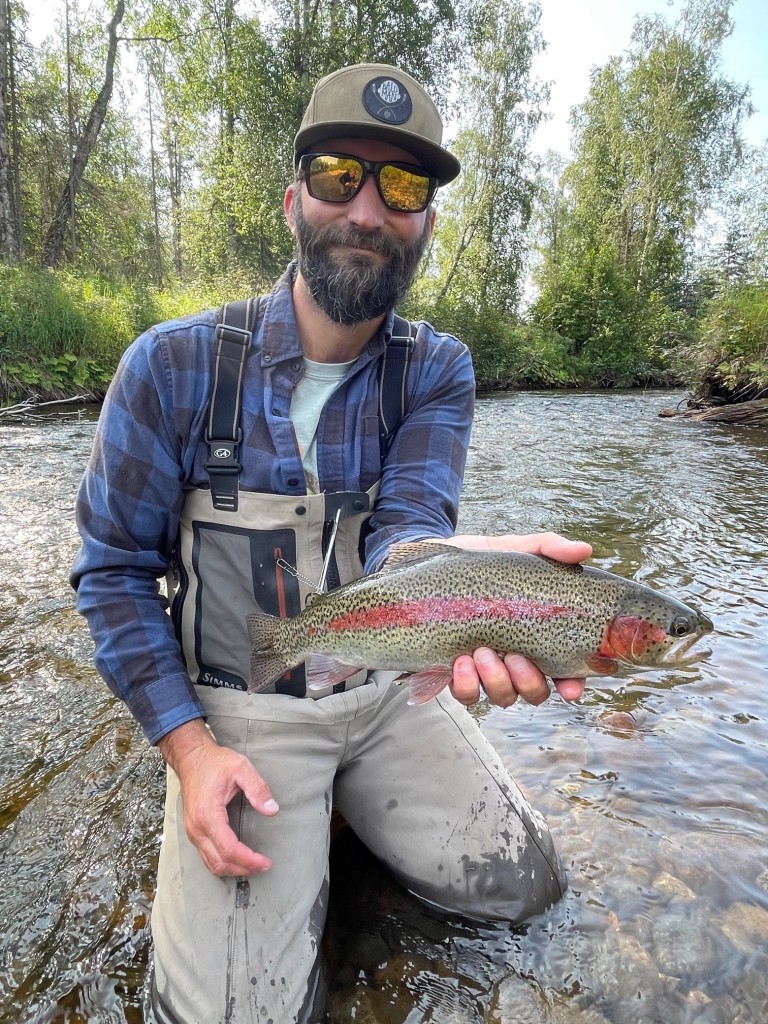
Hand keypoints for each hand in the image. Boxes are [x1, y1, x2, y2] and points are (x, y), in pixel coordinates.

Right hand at [158, 719, 278, 875]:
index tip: (266, 862)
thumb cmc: (215, 763)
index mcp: (208, 815)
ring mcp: (192, 831)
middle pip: (219, 862)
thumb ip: (258, 788)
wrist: (191, 758)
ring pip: (211, 863)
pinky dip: (222, 863)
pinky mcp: (193, 831)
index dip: (249, 860)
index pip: (229, 849)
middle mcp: (197, 828)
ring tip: (253, 866)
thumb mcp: (241, 768)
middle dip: (243, 869)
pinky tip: (237, 859)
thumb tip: (272, 810)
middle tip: (264, 866)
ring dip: (233, 869)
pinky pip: (206, 856)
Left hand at [444, 531, 590, 707]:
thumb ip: (550, 548)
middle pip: (535, 692)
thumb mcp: (516, 549)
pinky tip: (461, 661)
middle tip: (514, 657)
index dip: (571, 685)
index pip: (565, 673)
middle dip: (528, 682)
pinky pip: (466, 694)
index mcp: (539, 638)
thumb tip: (584, 549)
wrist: (437, 561)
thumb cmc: (485, 561)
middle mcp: (516, 660)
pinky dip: (466, 685)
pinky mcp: (455, 671)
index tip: (569, 686)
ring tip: (482, 652)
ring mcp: (487, 669)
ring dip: (497, 682)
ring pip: (503, 696)